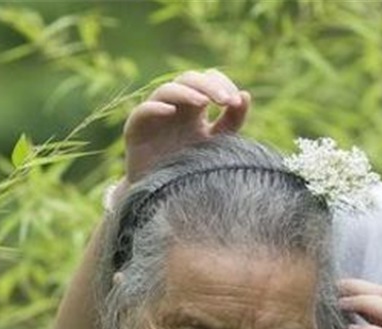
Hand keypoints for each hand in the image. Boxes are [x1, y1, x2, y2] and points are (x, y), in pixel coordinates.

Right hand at [123, 69, 250, 183]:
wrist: (164, 195)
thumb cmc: (192, 167)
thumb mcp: (218, 142)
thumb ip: (232, 121)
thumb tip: (245, 95)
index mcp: (195, 107)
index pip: (208, 80)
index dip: (222, 84)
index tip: (236, 101)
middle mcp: (175, 106)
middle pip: (189, 79)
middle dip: (208, 86)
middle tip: (225, 100)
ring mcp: (155, 115)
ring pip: (167, 90)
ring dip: (186, 92)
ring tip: (203, 102)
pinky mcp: (136, 129)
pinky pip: (142, 111)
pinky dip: (155, 107)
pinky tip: (170, 111)